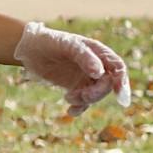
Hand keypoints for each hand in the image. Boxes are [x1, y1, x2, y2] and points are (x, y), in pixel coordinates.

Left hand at [15, 22, 131, 112]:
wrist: (30, 49)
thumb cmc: (51, 42)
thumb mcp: (68, 46)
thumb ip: (85, 57)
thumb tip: (100, 73)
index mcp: (99, 53)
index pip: (118, 68)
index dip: (122, 81)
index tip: (119, 95)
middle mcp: (96, 66)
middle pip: (108, 85)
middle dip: (97, 93)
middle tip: (81, 96)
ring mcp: (86, 78)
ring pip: (96, 95)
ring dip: (85, 100)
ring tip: (68, 97)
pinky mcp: (75, 88)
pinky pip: (83, 102)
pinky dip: (79, 108)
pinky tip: (70, 111)